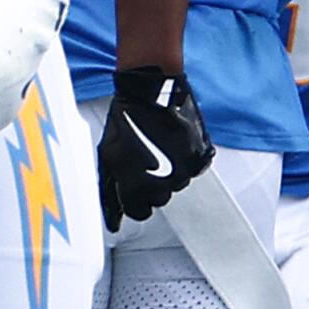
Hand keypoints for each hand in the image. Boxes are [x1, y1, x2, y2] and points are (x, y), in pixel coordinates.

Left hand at [97, 66, 213, 227]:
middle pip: (160, 200)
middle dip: (152, 184)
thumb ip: (110, 190)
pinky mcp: (200, 157)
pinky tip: (172, 141)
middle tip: (145, 159)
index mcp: (137, 188)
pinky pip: (193, 168)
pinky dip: (185, 158)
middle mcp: (163, 185)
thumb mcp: (107, 156)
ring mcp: (185, 171)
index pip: (140, 213)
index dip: (135, 199)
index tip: (135, 184)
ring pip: (178, 183)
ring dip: (169, 170)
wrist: (150, 90)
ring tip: (159, 145)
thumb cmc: (125, 119)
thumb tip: (113, 219)